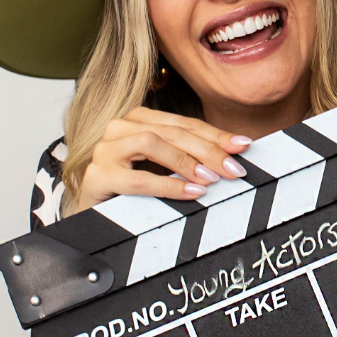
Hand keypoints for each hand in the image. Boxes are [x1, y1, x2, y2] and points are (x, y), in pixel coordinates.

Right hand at [77, 108, 252, 210]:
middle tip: (235, 168)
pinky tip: (191, 192)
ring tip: (212, 178)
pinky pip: (138, 178)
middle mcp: (120, 128)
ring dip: (186, 161)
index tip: (243, 145)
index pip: (185, 123)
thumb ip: (191, 157)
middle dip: (208, 149)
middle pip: (172, 132)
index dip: (216, 134)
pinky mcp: (97, 175)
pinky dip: (168, 185)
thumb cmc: (132, 190)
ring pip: (152, 143)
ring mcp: (105, 150)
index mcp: (139, 120)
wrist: (92, 216)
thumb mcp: (166, 168)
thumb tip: (233, 155)